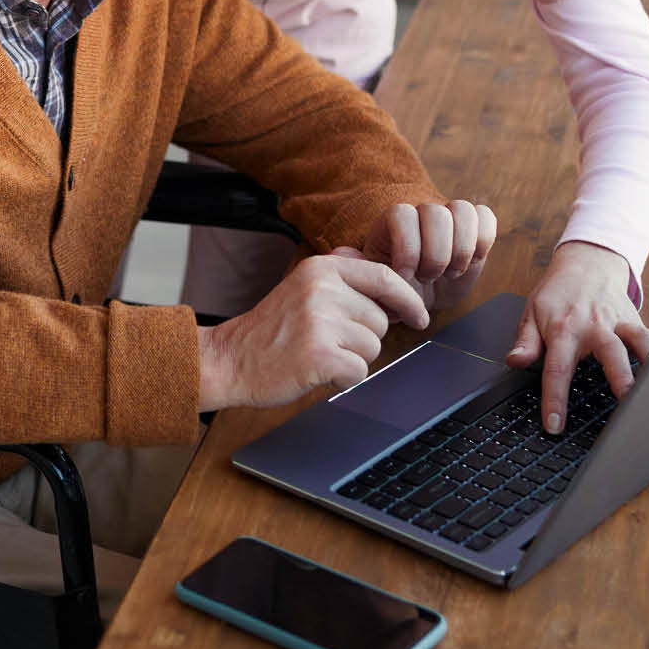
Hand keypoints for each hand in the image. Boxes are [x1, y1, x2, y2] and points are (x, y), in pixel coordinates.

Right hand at [197, 254, 427, 411]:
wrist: (229, 359)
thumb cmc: (270, 330)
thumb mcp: (302, 287)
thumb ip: (340, 277)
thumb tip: (388, 277)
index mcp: (320, 268)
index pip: (384, 277)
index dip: (408, 299)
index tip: (418, 316)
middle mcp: (321, 290)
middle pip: (380, 320)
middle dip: (363, 339)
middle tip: (328, 342)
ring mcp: (319, 322)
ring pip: (372, 348)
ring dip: (352, 359)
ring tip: (318, 355)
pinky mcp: (318, 355)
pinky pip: (359, 372)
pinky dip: (343, 379)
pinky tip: (317, 372)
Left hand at [365, 199, 497, 314]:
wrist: (422, 297)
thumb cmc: (396, 290)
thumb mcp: (375, 286)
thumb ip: (361, 270)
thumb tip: (343, 252)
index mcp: (392, 222)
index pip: (402, 214)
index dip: (408, 246)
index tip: (406, 275)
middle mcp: (421, 213)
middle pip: (435, 212)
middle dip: (435, 253)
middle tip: (429, 277)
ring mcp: (450, 217)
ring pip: (462, 210)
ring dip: (460, 249)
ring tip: (450, 273)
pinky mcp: (475, 227)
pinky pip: (485, 217)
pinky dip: (482, 242)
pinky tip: (470, 263)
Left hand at [504, 241, 648, 434]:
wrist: (586, 263)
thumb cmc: (557, 294)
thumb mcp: (532, 313)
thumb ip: (525, 342)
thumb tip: (515, 362)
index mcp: (565, 330)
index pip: (558, 369)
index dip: (556, 399)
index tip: (555, 424)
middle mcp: (595, 327)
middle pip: (610, 353)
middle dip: (621, 377)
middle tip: (628, 402)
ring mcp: (620, 323)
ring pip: (640, 341)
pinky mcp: (638, 321)